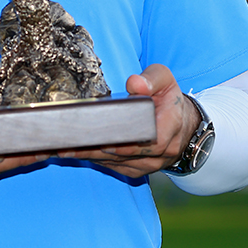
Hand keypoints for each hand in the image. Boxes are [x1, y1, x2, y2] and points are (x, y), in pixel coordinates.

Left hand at [60, 64, 199, 177]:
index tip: (103, 142)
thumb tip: (135, 84)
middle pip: (128, 155)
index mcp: (171, 126)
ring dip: (93, 158)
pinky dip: (98, 162)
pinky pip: (118, 168)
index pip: (150, 142)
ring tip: (67, 150)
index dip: (127, 144)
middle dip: (99, 151)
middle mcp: (164, 150)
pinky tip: (78, 154)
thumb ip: (151, 78)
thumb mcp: (163, 79)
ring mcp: (152, 163)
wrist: (180, 120)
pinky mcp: (139, 169)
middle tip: (71, 145)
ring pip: (120, 164)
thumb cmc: (167, 97)